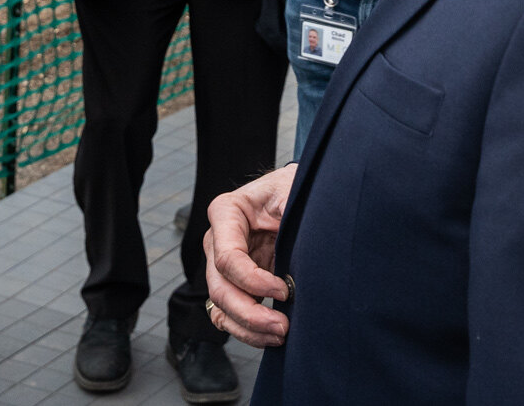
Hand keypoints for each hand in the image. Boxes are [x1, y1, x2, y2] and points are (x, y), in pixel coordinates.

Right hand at [204, 164, 295, 347]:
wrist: (299, 193)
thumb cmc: (294, 188)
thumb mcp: (292, 193)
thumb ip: (290, 215)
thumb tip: (305, 254)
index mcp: (226, 212)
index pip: (226, 258)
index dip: (253, 281)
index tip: (284, 290)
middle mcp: (218, 240)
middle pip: (219, 288)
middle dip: (249, 314)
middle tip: (282, 327)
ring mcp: (223, 264)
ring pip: (221, 307)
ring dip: (247, 328)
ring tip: (279, 335)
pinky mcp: (236, 282)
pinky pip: (229, 314)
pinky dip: (246, 329)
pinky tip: (269, 335)